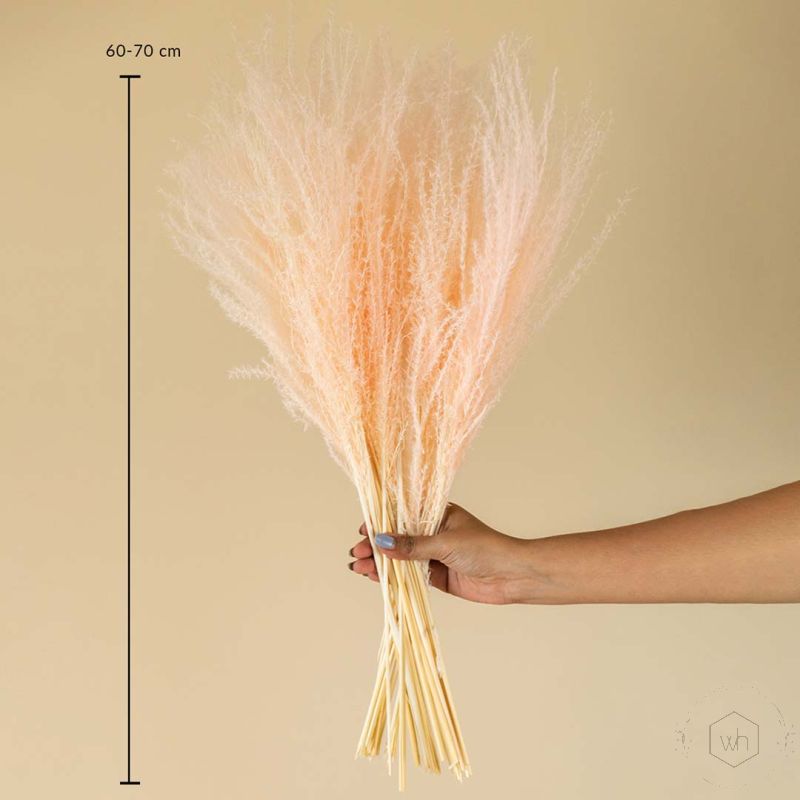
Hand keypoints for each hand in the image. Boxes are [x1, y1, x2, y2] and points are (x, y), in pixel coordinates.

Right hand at [348, 503, 536, 604]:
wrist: (512, 576)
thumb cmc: (486, 548)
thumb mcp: (445, 543)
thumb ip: (412, 545)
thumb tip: (381, 541)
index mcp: (437, 514)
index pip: (402, 514)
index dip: (381, 522)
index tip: (363, 530)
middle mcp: (433, 532)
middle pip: (397, 537)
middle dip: (375, 545)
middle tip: (356, 553)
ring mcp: (433, 555)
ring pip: (400, 558)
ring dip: (379, 563)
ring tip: (359, 567)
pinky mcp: (436, 576)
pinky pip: (409, 575)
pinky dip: (392, 577)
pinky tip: (375, 578)